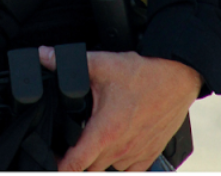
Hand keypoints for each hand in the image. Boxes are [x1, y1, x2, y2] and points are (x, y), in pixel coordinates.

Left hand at [39, 46, 200, 170]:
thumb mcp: (100, 64)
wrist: (178, 79)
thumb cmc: (144, 74)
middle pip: (90, 168)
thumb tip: (42, 56)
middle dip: (76, 160)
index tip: (49, 162)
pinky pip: (130, 170)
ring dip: (97, 160)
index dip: (59, 165)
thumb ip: (66, 61)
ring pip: (109, 168)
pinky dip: (118, 163)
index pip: (76, 163)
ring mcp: (137, 154)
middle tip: (65, 146)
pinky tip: (112, 148)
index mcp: (106, 131)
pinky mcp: (150, 154)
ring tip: (89, 143)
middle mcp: (121, 148)